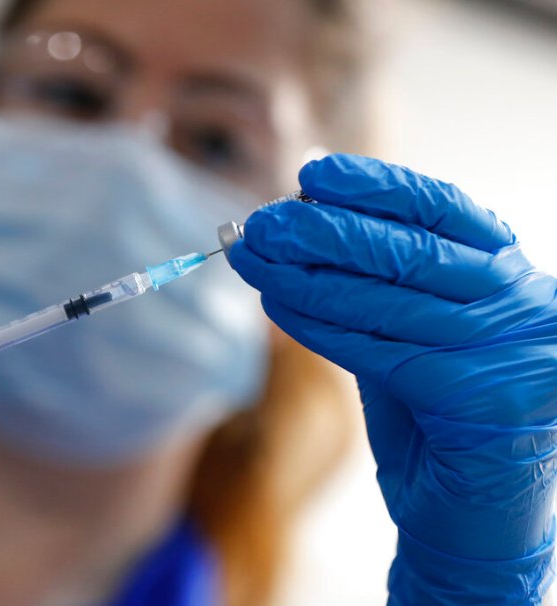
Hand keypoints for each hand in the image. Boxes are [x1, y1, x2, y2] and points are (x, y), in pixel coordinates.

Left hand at [229, 154, 556, 603]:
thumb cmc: (438, 422)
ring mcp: (511, 353)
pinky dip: (317, 324)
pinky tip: (274, 304)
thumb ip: (375, 289)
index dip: (376, 186)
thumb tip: (302, 228)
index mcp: (513, 279)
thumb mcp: (414, 338)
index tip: (313, 173)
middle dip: (323, 231)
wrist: (474, 520)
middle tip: (260, 222)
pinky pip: (377, 349)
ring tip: (252, 258)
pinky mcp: (482, 400)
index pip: (443, 210)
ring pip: (386, 298)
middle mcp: (525, 306)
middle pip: (409, 249)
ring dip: (305, 275)